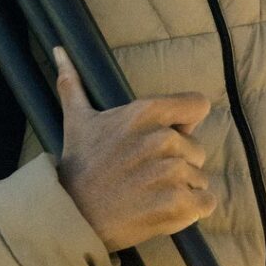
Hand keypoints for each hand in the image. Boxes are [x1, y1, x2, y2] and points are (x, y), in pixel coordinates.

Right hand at [53, 49, 214, 250]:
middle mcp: (163, 139)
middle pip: (197, 149)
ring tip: (150, 195)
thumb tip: (59, 49)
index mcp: (146, 113)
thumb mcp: (76, 120)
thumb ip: (73, 83)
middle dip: (179, 163)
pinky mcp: (178, 204)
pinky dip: (192, 210)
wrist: (73, 216)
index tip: (169, 136)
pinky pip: (206, 203)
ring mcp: (172, 173)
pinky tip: (165, 210)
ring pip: (200, 178)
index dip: (185, 124)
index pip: (197, 106)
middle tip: (146, 175)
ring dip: (183, 189)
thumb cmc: (79, 167)